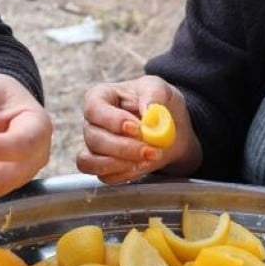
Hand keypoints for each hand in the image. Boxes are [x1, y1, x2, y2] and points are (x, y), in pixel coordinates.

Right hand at [74, 75, 199, 183]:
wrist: (172, 130)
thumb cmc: (160, 104)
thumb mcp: (161, 89)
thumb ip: (154, 95)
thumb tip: (149, 111)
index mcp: (100, 97)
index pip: (94, 109)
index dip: (113, 121)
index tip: (137, 128)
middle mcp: (92, 122)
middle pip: (94, 138)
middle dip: (124, 148)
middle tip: (152, 150)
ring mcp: (94, 146)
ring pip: (92, 161)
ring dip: (121, 164)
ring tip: (148, 159)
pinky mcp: (102, 166)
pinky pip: (103, 176)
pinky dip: (123, 174)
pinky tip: (142, 166)